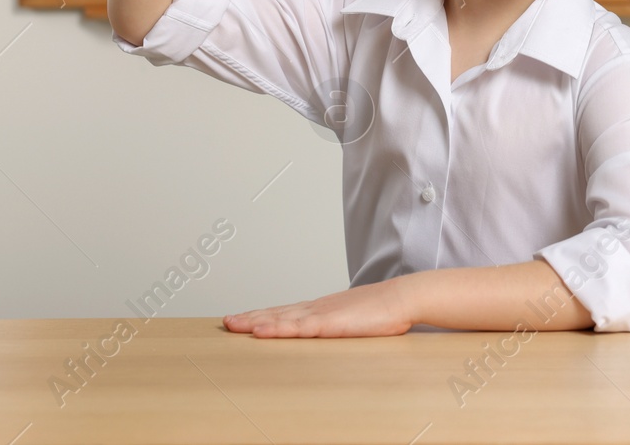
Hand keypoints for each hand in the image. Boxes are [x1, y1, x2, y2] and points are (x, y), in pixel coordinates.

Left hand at [223, 277, 414, 337]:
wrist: (402, 298)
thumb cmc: (383, 311)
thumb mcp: (355, 320)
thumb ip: (340, 324)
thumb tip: (334, 331)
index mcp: (322, 309)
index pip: (286, 313)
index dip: (263, 316)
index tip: (243, 319)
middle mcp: (316, 309)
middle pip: (276, 313)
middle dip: (250, 318)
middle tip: (226, 322)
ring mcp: (320, 314)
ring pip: (280, 318)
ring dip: (254, 321)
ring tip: (233, 325)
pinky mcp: (328, 323)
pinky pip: (296, 327)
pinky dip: (275, 328)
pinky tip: (259, 330)